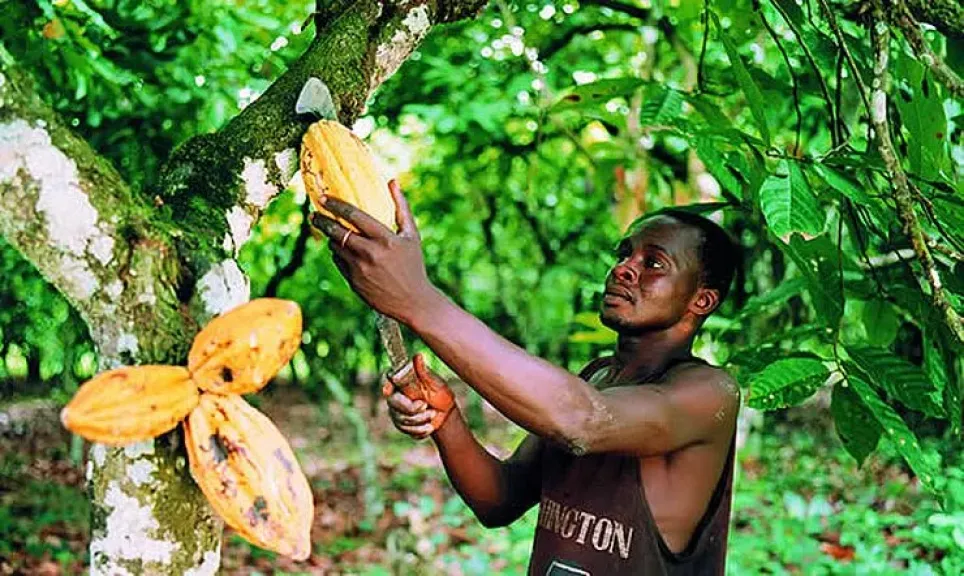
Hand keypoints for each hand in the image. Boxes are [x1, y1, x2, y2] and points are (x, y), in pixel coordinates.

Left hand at [310, 180, 437, 323]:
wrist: (412, 301)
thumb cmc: (413, 264)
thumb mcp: (411, 235)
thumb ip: (401, 207)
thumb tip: (392, 181)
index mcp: (386, 239)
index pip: (354, 216)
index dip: (336, 205)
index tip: (324, 197)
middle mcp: (370, 253)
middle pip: (337, 231)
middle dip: (322, 220)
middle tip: (314, 214)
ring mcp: (359, 269)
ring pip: (335, 247)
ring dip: (331, 238)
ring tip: (331, 232)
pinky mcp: (353, 282)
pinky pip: (338, 261)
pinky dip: (337, 253)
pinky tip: (342, 250)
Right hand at [383, 353, 455, 438]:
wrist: (446, 413)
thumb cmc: (440, 394)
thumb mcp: (434, 383)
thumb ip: (423, 372)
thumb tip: (417, 356)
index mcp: (403, 382)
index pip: (388, 380)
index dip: (386, 385)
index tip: (388, 391)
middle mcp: (396, 396)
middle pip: (393, 403)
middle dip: (411, 408)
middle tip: (425, 405)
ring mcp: (397, 411)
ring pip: (401, 418)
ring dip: (420, 419)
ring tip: (433, 414)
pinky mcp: (401, 425)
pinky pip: (406, 430)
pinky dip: (420, 430)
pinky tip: (429, 426)